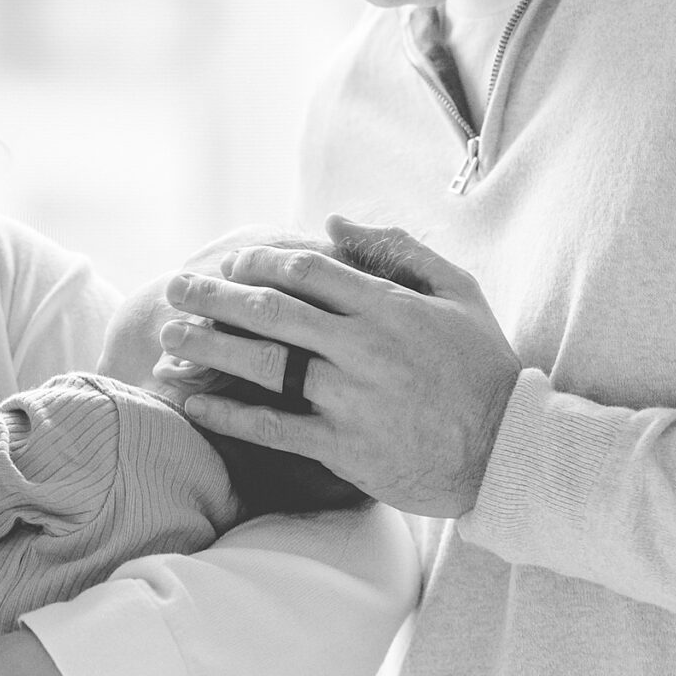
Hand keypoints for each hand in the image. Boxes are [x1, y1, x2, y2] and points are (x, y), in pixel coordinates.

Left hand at [158, 215, 521, 516]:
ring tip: (168, 339)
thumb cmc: (483, 367)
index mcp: (388, 305)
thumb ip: (398, 249)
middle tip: (176, 287)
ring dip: (207, 348)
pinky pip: (271, 427)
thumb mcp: (459, 291)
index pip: (305, 268)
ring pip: (262, 365)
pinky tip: (191, 402)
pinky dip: (226, 414)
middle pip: (270, 310)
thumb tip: (334, 222)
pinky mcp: (343, 449)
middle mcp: (362, 348)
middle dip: (213, 295)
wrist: (507, 453)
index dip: (258, 260)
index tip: (231, 261)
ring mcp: (350, 400)